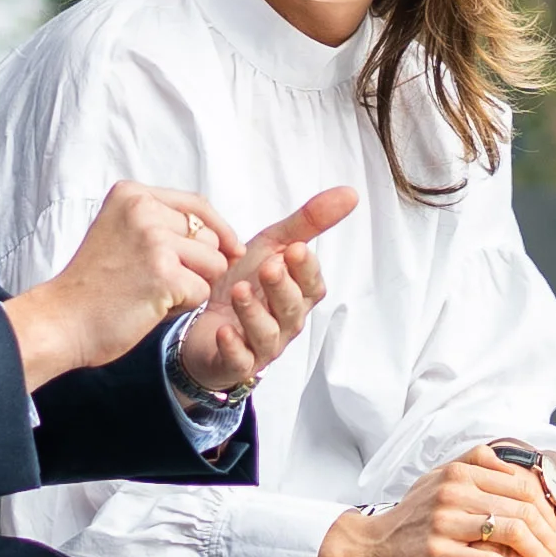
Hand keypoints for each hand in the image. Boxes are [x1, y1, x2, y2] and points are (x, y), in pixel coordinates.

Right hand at [5, 182, 234, 382]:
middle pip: (210, 236)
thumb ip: (164, 225)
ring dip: (192, 285)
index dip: (220, 229)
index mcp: (131, 194)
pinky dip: (183, 306)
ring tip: (153, 293)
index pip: (197, 204)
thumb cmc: (94, 286)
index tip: (233, 249)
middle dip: (198, 265)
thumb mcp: (124, 234)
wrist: (61, 320)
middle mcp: (143, 209)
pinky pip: (202, 291)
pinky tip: (151, 307)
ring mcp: (154, 240)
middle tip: (155, 282)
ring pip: (214, 263)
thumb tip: (230, 241)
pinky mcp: (164, 273)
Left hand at [172, 189, 358, 396]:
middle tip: (269, 266)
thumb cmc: (246, 282)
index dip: (306, 269)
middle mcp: (285, 322)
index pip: (312, 285)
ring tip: (239, 290)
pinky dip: (233, 347)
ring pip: (267, 335)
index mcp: (298, 294)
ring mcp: (262, 345)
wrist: (204, 320)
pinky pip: (239, 361)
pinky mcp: (235, 364)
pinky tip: (224, 331)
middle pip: (292, 309)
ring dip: (254, 313)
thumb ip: (307, 222)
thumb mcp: (271, 246)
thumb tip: (351, 193)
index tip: (295, 249)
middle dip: (282, 288)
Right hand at [318, 445, 555, 556]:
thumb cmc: (411, 519)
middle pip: (521, 508)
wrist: (370, 548)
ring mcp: (444, 521)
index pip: (520, 486)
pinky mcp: (437, 553)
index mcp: (459, 470)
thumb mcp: (439, 481)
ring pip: (510, 533)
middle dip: (548, 534)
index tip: (554, 530)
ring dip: (538, 553)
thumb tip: (515, 465)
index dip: (545, 510)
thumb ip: (475, 468)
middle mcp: (453, 490)